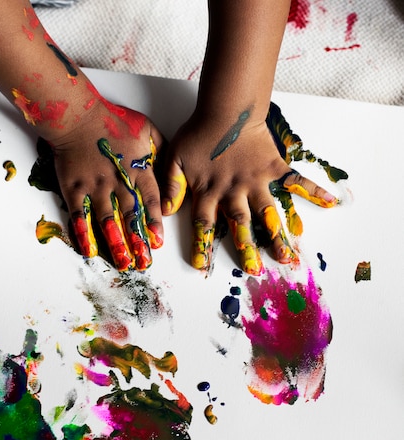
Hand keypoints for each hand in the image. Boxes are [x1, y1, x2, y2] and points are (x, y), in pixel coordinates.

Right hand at [47, 101, 164, 271]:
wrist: (77, 115)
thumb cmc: (111, 121)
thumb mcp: (146, 129)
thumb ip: (161, 150)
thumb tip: (172, 169)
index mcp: (137, 169)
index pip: (151, 200)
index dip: (155, 223)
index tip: (158, 242)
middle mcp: (117, 181)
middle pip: (131, 216)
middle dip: (138, 242)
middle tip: (144, 262)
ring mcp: (95, 186)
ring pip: (107, 220)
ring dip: (115, 244)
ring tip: (123, 263)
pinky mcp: (74, 188)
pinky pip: (79, 215)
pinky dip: (83, 233)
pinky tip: (89, 250)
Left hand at [160, 109, 337, 274]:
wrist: (225, 110)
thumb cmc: (198, 133)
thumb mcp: (175, 159)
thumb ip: (172, 187)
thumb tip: (165, 212)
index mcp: (209, 191)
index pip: (204, 223)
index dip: (202, 245)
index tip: (201, 266)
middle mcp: (233, 191)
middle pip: (239, 224)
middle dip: (246, 248)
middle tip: (254, 271)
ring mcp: (255, 180)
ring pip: (267, 212)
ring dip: (277, 235)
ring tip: (287, 257)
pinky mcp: (273, 167)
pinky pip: (295, 181)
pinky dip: (313, 190)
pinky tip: (331, 201)